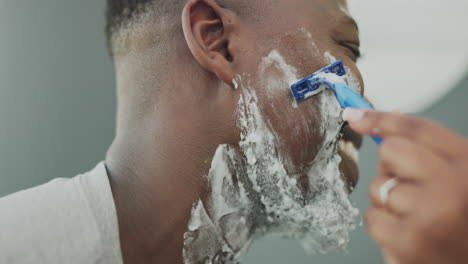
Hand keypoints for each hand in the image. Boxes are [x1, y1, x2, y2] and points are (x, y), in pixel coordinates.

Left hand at [343, 108, 467, 263]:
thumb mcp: (461, 176)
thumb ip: (429, 152)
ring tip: (418, 217)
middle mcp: (454, 186)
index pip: (417, 129)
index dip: (380, 118)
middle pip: (390, 151)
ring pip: (378, 186)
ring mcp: (430, 215)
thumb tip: (378, 127)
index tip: (353, 114)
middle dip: (391, 166)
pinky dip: (383, 226)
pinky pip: (372, 218)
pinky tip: (408, 235)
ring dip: (389, 201)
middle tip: (413, 186)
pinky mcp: (409, 243)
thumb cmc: (465, 221)